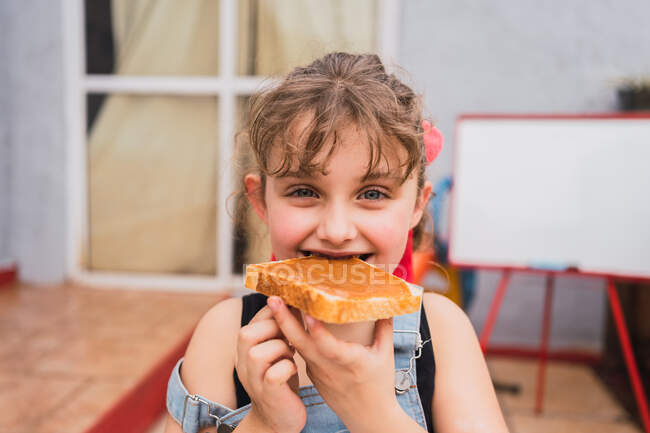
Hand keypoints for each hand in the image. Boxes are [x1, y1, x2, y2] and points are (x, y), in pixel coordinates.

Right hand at [235, 305, 305, 432]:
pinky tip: (292, 370)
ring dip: (281, 350)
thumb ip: (276, 329)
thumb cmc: (279, 378)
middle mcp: (242, 362)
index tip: (292, 315)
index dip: (274, 313)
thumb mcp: (275, 349)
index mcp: (245, 348)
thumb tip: (290, 300)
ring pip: (259, 354)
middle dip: (275, 330)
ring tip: (291, 355)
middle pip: (246, 334)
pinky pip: (274, 374)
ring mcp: (253, 379)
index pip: (253, 319)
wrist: (276, 418)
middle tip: (290, 339)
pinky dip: (287, 368)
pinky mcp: (268, 394)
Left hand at [267, 296, 400, 431]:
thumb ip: (384, 328)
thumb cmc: (379, 385)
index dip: (318, 331)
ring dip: (285, 326)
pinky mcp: (312, 374)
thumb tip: (386, 303)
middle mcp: (329, 367)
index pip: (329, 347)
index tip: (307, 313)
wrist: (368, 417)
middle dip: (285, 320)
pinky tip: (286, 320)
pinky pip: (302, 352)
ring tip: (275, 303)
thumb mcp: (385, 355)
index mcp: (350, 362)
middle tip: (273, 300)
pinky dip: (293, 337)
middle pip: (302, 343)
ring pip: (298, 346)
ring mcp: (317, 372)